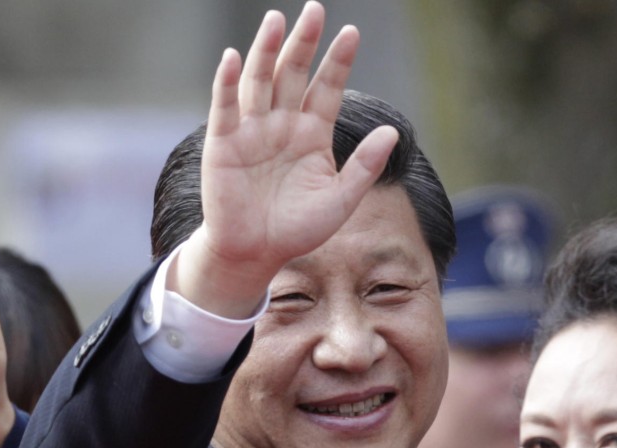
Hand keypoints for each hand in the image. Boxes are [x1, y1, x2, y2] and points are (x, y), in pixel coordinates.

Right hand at [175, 1, 398, 317]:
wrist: (256, 254)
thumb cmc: (298, 229)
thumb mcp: (340, 200)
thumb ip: (365, 166)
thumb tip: (393, 131)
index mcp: (311, 134)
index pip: (327, 88)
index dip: (338, 61)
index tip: (352, 33)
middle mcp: (282, 124)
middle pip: (293, 74)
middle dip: (304, 43)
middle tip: (315, 9)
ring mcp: (251, 130)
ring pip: (260, 81)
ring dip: (267, 51)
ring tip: (277, 20)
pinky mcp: (223, 143)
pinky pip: (225, 107)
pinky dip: (226, 82)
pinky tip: (232, 57)